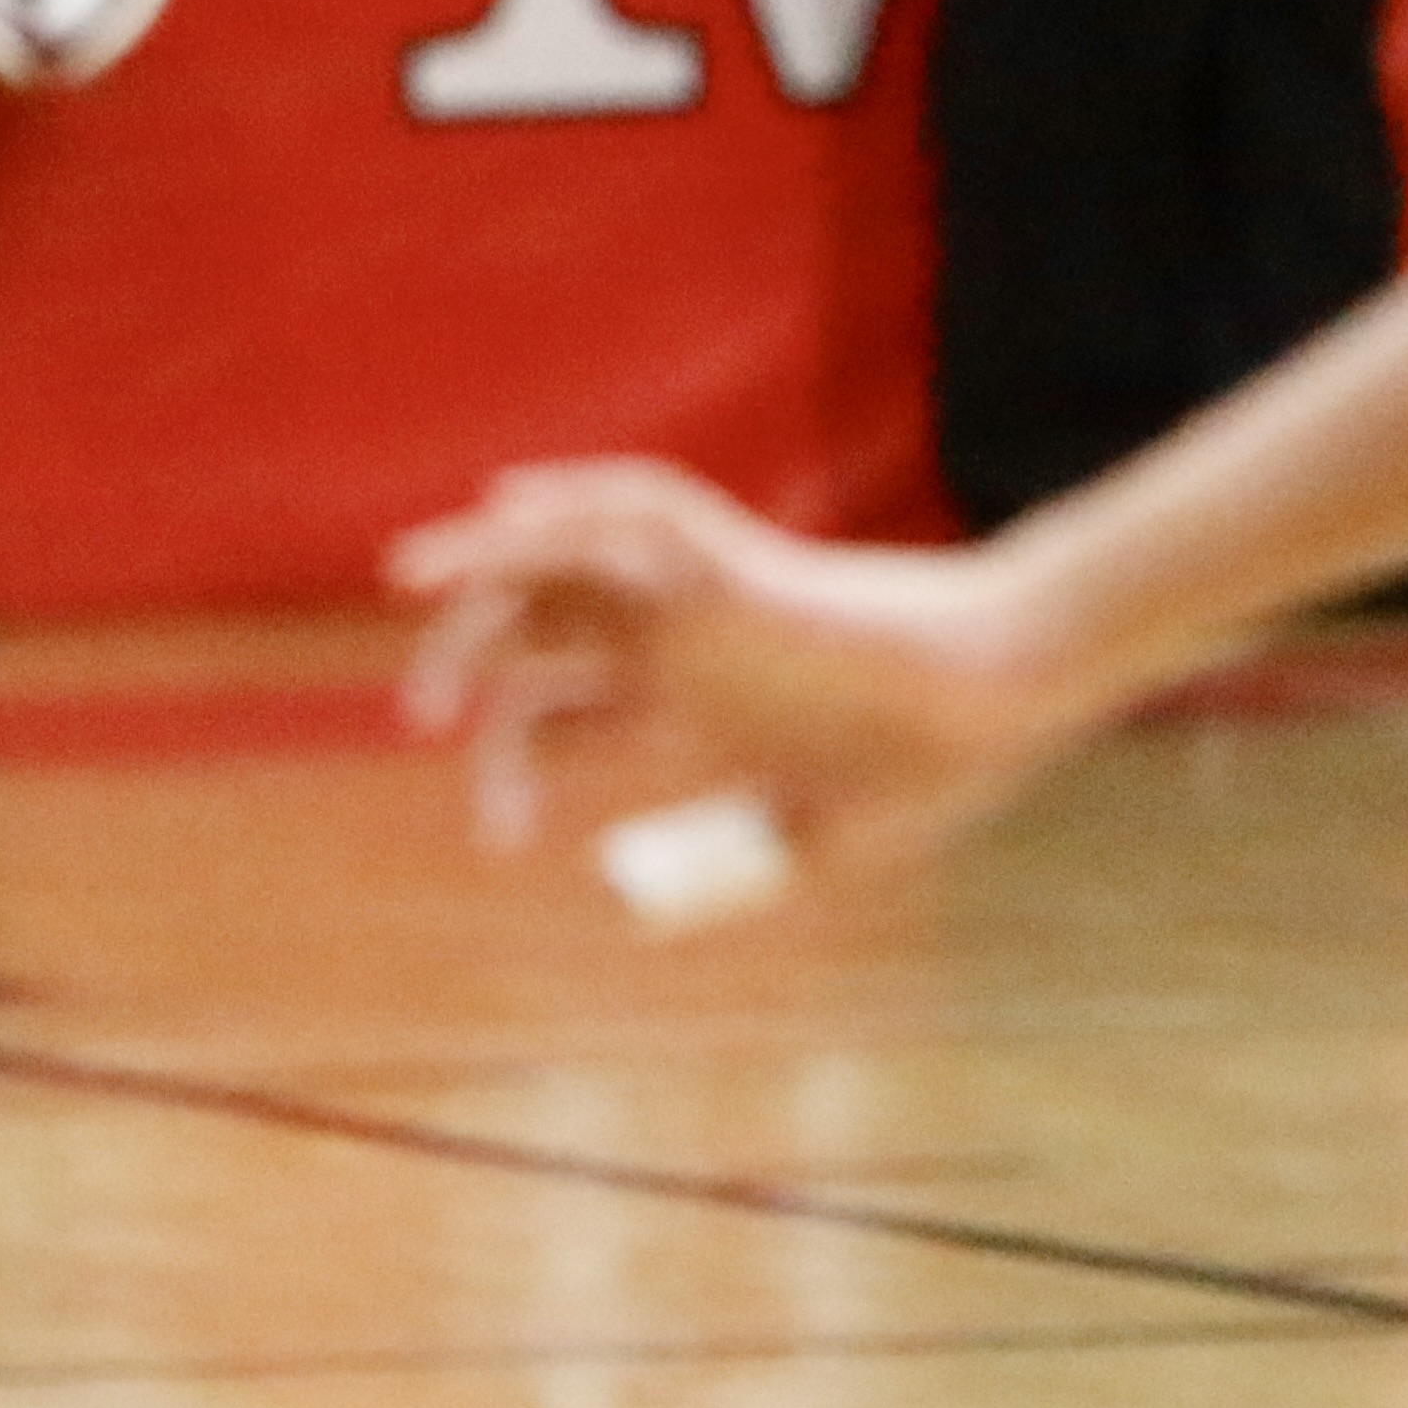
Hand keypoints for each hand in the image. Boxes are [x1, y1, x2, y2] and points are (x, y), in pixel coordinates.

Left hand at [388, 460, 1078, 868]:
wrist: (1006, 707)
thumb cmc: (934, 766)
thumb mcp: (817, 839)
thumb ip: (734, 867)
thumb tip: (637, 910)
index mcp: (689, 699)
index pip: (562, 711)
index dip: (515, 763)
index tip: (502, 837)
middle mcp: (676, 639)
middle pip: (536, 627)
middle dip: (464, 663)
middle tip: (420, 721)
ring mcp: (700, 599)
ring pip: (561, 554)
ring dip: (479, 555)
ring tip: (401, 577)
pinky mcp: (733, 568)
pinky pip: (634, 508)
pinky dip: (565, 498)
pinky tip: (503, 506)